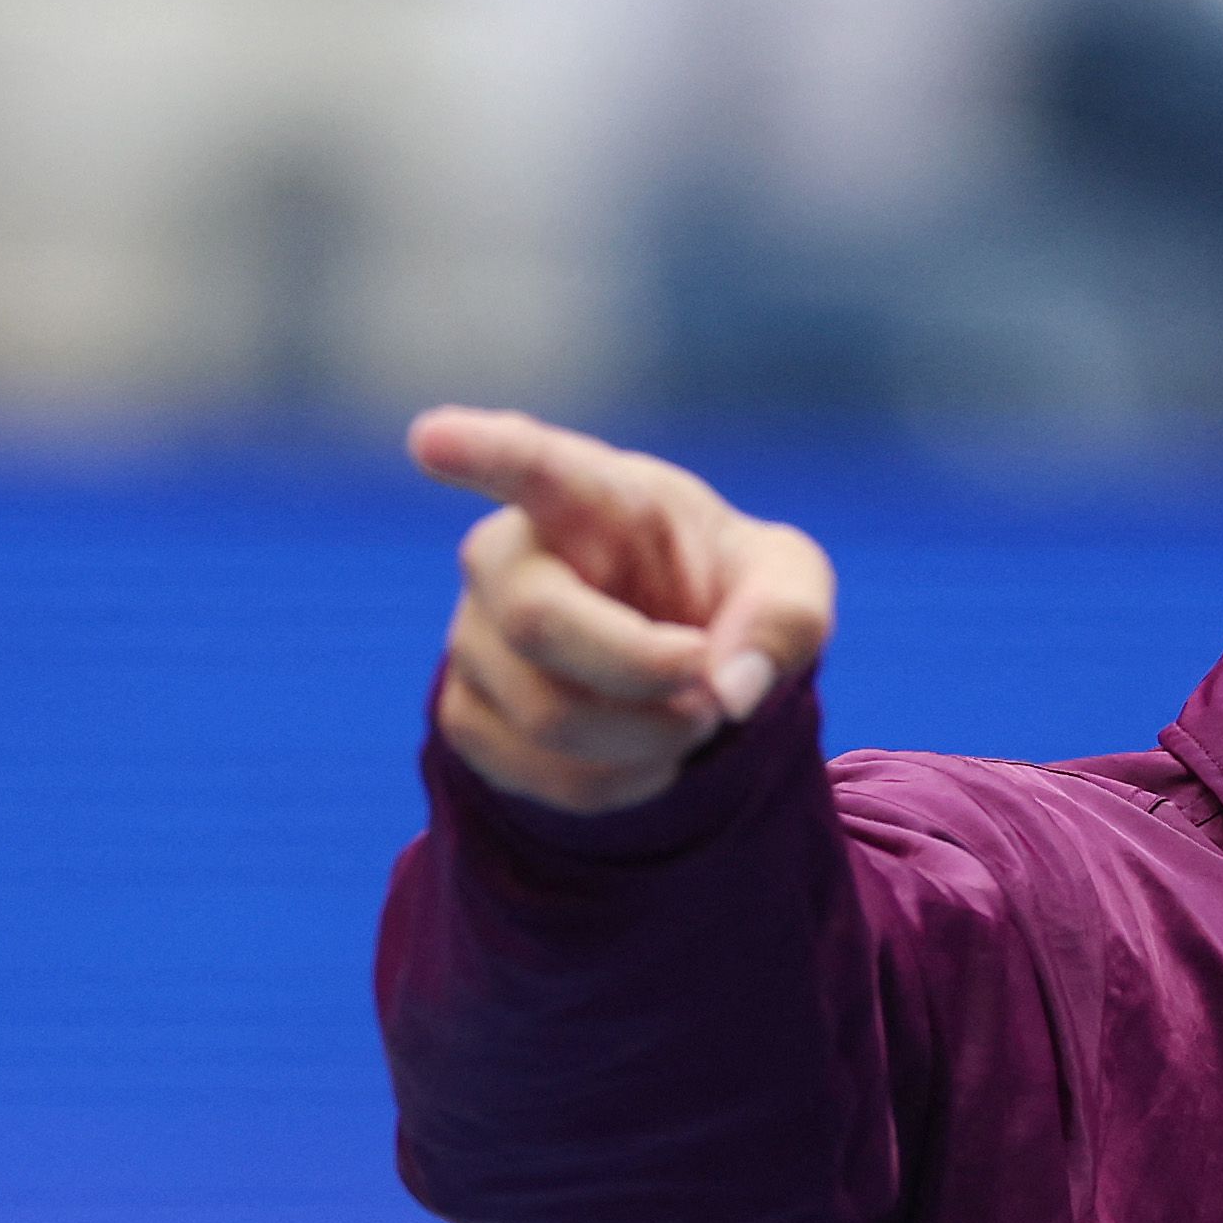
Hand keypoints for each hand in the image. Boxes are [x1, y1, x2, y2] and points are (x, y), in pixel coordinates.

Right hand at [410, 407, 836, 813]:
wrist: (688, 660)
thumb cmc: (730, 593)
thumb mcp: (789, 586)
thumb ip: (785, 618)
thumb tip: (731, 687)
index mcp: (593, 494)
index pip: (531, 465)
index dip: (481, 451)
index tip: (433, 438)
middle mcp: (509, 555)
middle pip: (538, 621)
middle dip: (643, 673)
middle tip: (711, 688)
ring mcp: (473, 636)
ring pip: (545, 715)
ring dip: (649, 738)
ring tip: (690, 714)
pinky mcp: (467, 712)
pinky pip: (537, 775)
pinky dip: (620, 784)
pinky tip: (645, 751)